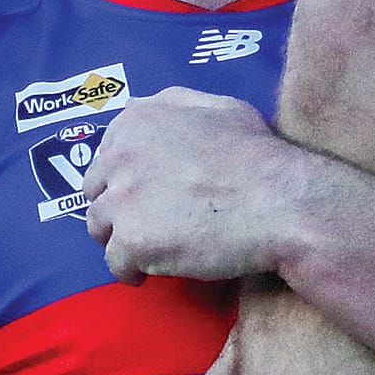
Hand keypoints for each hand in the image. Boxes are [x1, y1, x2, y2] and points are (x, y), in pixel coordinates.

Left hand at [85, 89, 298, 281]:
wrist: (278, 200)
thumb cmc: (256, 153)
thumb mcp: (220, 107)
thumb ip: (174, 106)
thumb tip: (141, 108)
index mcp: (140, 119)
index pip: (107, 151)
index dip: (126, 172)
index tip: (146, 187)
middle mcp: (121, 156)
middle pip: (96, 189)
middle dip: (118, 203)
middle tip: (149, 217)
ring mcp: (123, 200)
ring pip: (100, 227)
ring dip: (122, 236)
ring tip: (153, 245)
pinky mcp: (132, 241)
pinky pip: (117, 264)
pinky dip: (134, 269)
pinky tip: (154, 268)